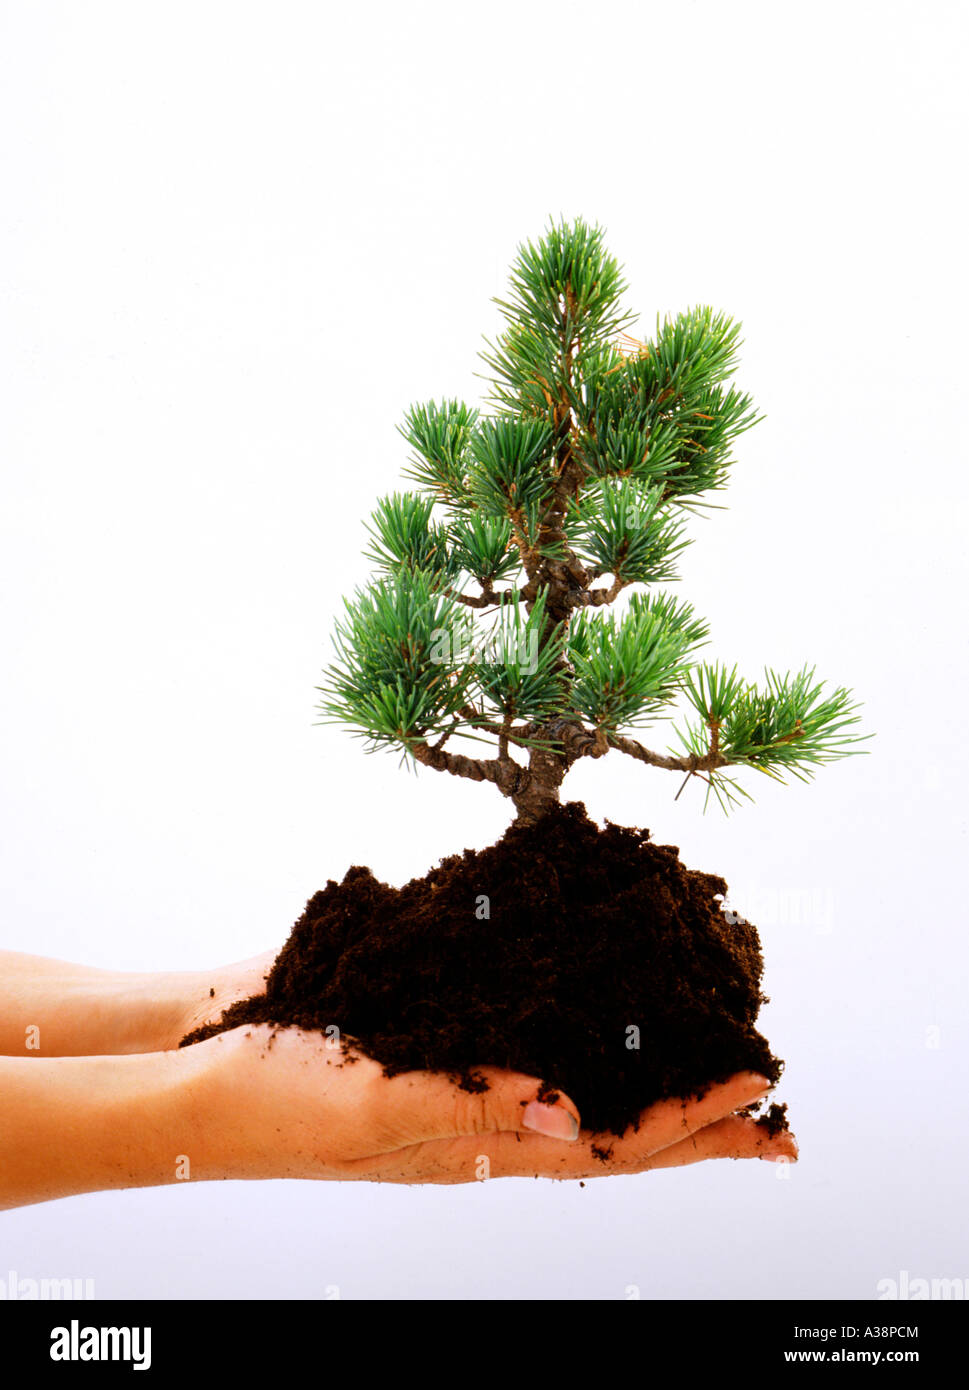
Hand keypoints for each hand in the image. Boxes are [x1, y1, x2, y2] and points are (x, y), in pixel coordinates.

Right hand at [195, 1024, 795, 1184]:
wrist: (196, 1059)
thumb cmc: (269, 1100)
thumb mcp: (363, 1108)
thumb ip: (459, 1106)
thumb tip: (564, 1105)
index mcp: (476, 1145)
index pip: (610, 1146)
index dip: (691, 1123)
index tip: (763, 1093)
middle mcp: (484, 1107)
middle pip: (610, 1116)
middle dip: (692, 1107)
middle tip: (768, 1084)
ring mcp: (460, 1061)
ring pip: (575, 1063)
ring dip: (642, 1055)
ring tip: (701, 1031)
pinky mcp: (434, 1012)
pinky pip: (520, 1008)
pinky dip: (571, 994)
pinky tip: (590, 967)